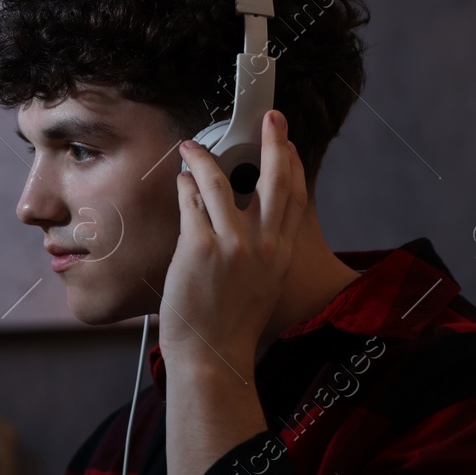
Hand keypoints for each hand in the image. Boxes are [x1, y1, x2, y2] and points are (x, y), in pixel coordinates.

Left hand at [159, 109, 306, 380]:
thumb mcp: (260, 288)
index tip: (287, 143)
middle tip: (270, 117)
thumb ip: (261, 256)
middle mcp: (264, 246)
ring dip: (205, 159)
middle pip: (275, 180)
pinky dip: (185, 187)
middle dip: (273, 142)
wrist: (212, 357)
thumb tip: (248, 228)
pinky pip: (192, 204)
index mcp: (282, 255)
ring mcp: (233, 245)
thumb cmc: (228, 328)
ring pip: (222, 184)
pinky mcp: (201, 249)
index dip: (292, 165)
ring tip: (192, 147)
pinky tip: (180, 180)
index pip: (295, 199)